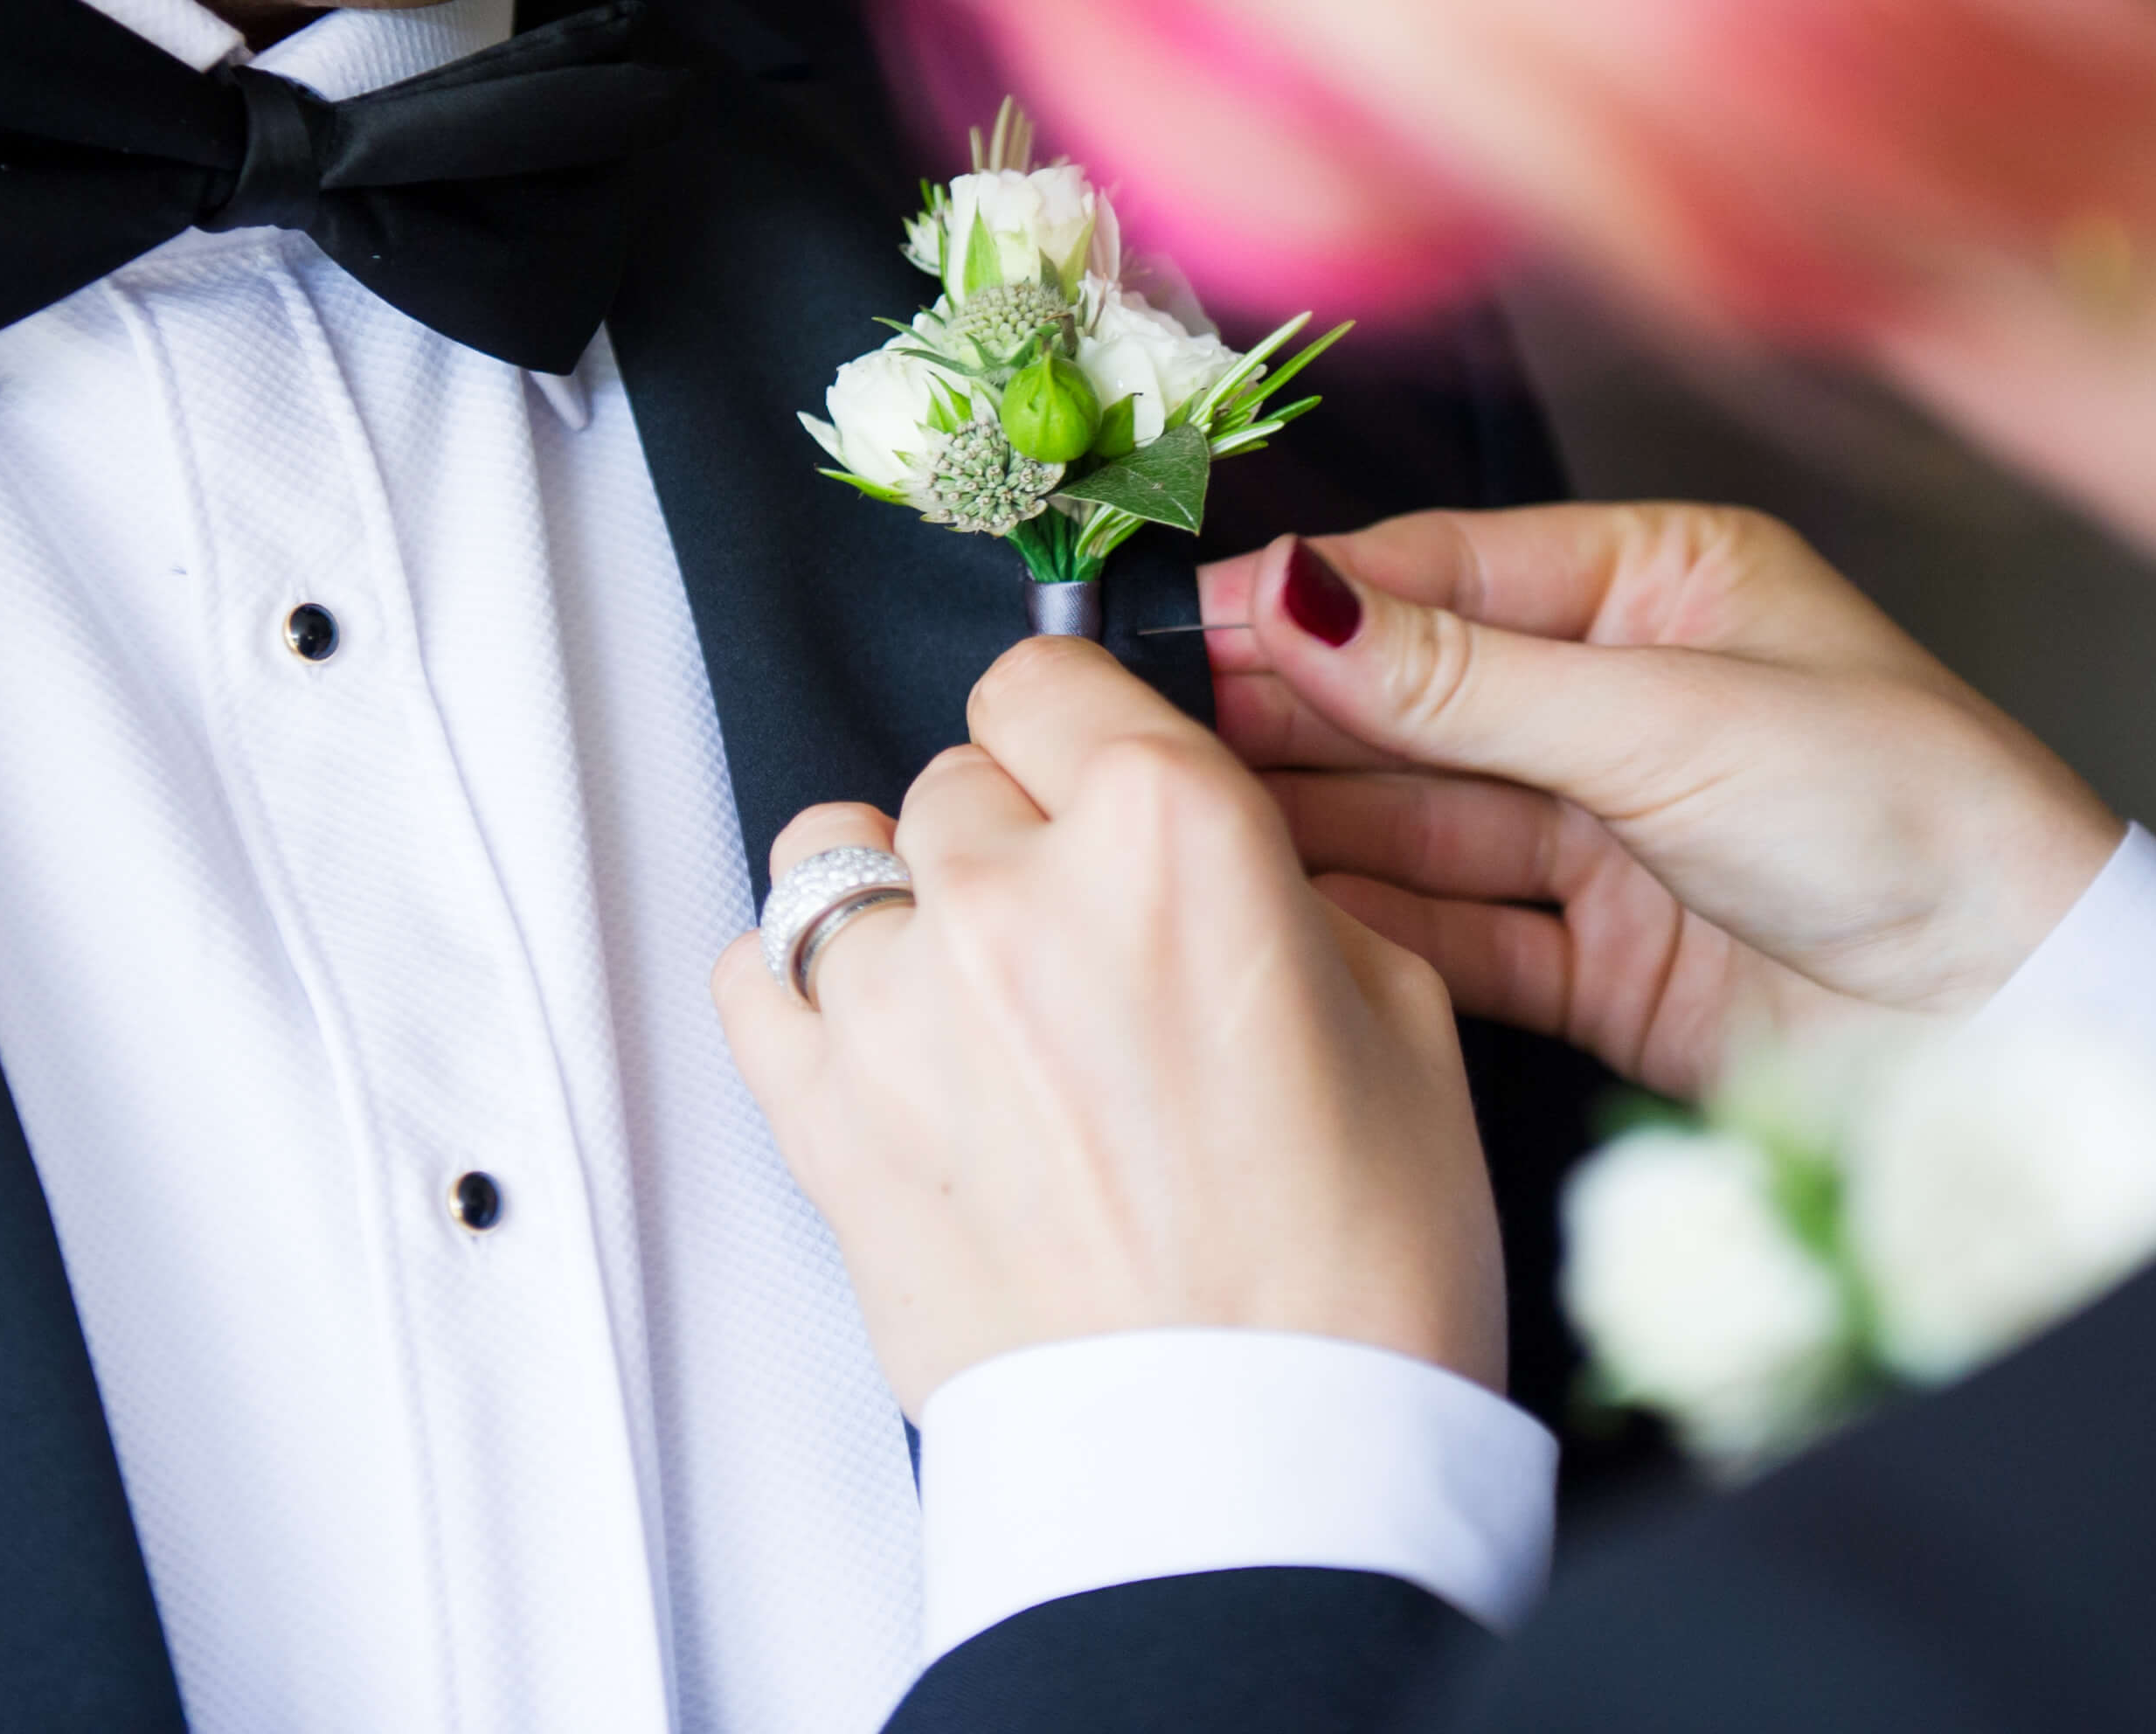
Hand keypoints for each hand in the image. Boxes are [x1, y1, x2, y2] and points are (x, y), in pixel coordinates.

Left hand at [713, 637, 1505, 1419]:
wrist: (1257, 1480)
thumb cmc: (1352, 1283)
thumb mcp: (1402, 1022)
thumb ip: (1277, 894)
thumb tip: (1209, 860)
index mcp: (1172, 837)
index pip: (1052, 675)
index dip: (1086, 729)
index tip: (1100, 777)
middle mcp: (1015, 896)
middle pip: (957, 774)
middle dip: (1018, 838)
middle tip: (1090, 949)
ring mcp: (897, 1008)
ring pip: (838, 857)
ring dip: (903, 905)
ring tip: (978, 999)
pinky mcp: (819, 1121)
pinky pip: (753, 975)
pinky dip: (803, 991)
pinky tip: (885, 1043)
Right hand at [1202, 504, 2122, 1096]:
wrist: (2030, 1029)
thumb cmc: (1915, 821)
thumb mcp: (1671, 720)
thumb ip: (1464, 678)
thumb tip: (1294, 599)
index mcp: (1666, 586)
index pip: (1446, 576)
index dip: (1312, 601)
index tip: (1184, 623)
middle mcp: (1631, 699)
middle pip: (1419, 698)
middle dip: (1293, 711)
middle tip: (1153, 724)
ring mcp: (1615, 835)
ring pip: (1424, 817)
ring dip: (1313, 820)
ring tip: (1186, 819)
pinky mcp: (1607, 963)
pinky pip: (1458, 930)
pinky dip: (1373, 926)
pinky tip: (1280, 911)